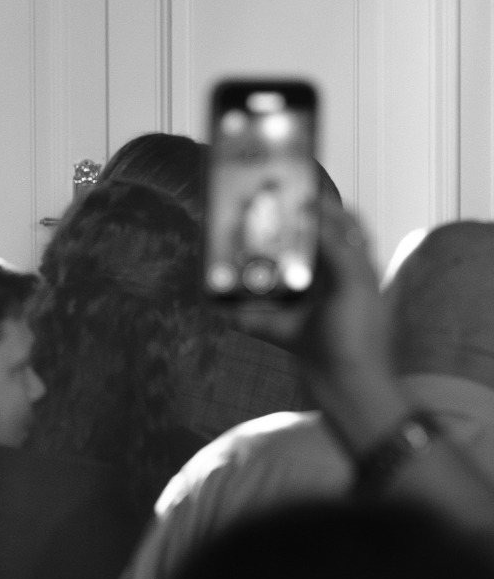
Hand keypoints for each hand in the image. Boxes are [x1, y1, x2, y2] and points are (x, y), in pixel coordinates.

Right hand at [236, 202, 403, 454]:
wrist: (350, 395)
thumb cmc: (359, 340)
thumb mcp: (354, 285)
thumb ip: (336, 248)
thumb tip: (312, 216)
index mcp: (354, 266)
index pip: (341, 222)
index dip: (321, 202)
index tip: (293, 184)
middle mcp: (332, 282)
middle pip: (304, 245)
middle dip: (279, 230)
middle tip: (252, 213)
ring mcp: (309, 306)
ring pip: (277, 277)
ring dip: (255, 267)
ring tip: (230, 249)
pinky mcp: (289, 330)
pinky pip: (258, 314)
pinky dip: (238, 309)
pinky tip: (218, 299)